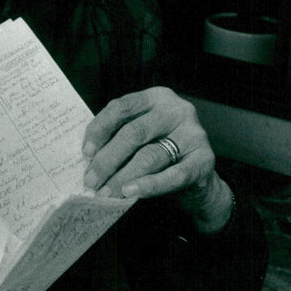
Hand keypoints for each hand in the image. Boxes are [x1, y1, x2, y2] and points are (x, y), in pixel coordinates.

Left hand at [82, 87, 233, 231]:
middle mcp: (177, 110)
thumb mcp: (142, 136)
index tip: (86, 153)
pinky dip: (148, 185)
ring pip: (149, 156)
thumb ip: (119, 136)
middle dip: (108, 159)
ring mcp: (194, 134)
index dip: (100, 129)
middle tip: (91, 181)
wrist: (200, 178)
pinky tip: (130, 192)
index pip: (122, 107)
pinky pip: (172, 176)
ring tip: (105, 192)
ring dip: (122, 177)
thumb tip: (88, 156)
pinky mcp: (205, 160)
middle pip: (134, 133)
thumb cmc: (162, 152)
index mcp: (157, 97)